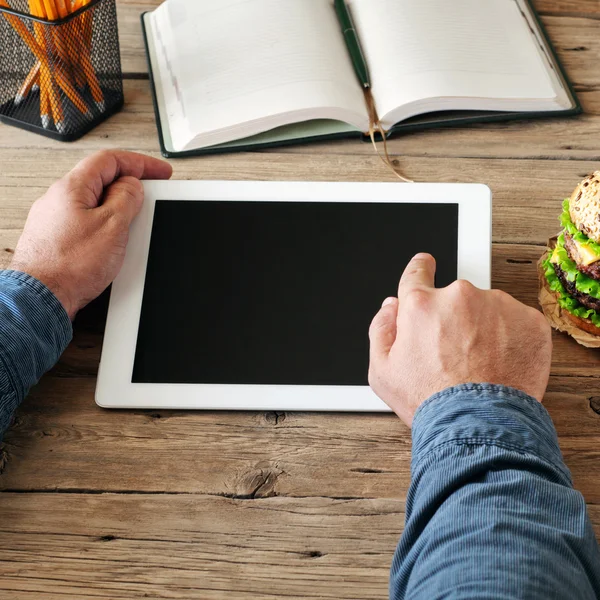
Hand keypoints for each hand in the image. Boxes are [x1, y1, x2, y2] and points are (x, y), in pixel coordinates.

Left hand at [10, 150, 171, 319]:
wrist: (42, 298)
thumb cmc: (69, 265)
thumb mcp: (113, 226)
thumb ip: (127, 198)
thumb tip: (133, 186)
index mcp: (72, 188)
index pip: (110, 160)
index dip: (140, 163)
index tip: (160, 172)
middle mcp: (59, 200)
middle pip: (102, 181)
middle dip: (130, 189)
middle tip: (148, 200)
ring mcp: (56, 221)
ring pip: (96, 205)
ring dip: (118, 212)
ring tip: (131, 229)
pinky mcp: (57, 240)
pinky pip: (88, 225)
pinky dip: (106, 229)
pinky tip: (114, 246)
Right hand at [368, 253, 551, 425]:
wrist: (479, 423)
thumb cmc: (430, 401)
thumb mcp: (382, 371)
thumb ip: (380, 329)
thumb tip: (391, 307)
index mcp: (421, 305)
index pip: (417, 273)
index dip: (419, 269)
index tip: (425, 265)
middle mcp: (458, 296)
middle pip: (453, 297)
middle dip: (453, 317)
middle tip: (453, 352)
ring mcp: (496, 306)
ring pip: (486, 307)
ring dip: (483, 326)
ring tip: (479, 363)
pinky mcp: (528, 320)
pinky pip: (516, 320)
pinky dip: (510, 336)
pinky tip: (499, 362)